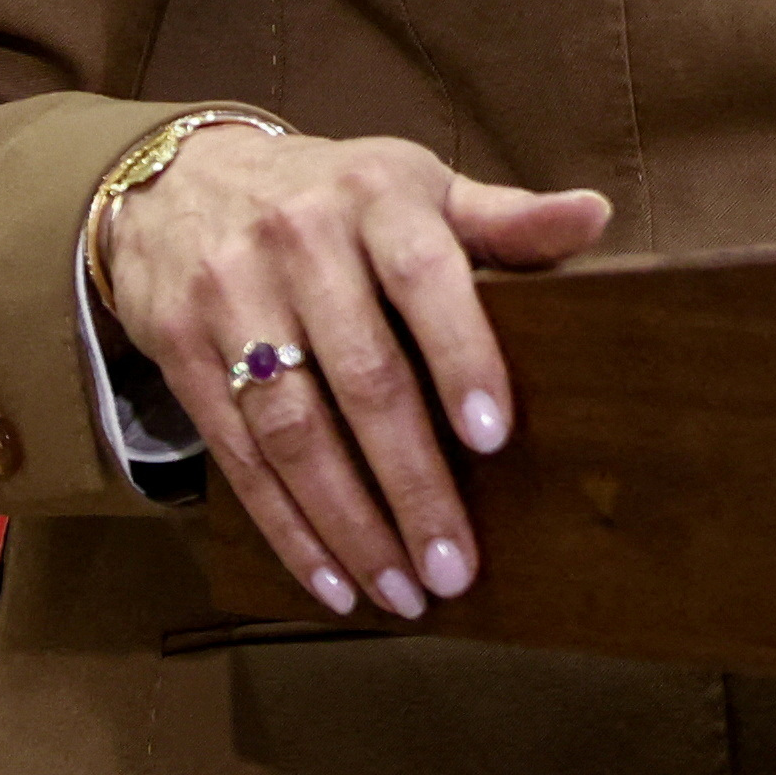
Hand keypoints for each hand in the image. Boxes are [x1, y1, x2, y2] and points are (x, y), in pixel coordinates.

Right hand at [98, 124, 611, 621]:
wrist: (180, 183)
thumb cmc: (334, 198)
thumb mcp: (415, 188)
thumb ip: (503, 219)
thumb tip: (595, 216)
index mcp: (377, 196)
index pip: (424, 277)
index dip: (460, 355)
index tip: (493, 437)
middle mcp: (300, 242)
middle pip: (361, 376)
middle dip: (411, 482)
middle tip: (455, 565)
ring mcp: (232, 297)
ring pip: (295, 430)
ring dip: (350, 525)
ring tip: (402, 591)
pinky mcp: (183, 352)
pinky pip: (239, 456)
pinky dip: (287, 528)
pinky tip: (333, 580)